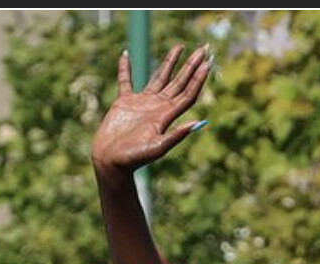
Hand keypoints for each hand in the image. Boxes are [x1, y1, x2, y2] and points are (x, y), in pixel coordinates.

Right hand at [91, 44, 210, 174]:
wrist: (111, 162)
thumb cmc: (134, 158)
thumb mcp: (157, 147)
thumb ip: (177, 135)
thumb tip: (199, 123)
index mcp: (167, 115)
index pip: (188, 93)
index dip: (199, 78)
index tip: (208, 63)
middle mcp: (158, 107)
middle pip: (179, 82)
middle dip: (191, 66)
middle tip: (203, 49)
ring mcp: (142, 103)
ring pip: (159, 77)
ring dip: (169, 62)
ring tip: (179, 46)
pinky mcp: (125, 103)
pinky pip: (125, 81)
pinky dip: (125, 68)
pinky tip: (125, 55)